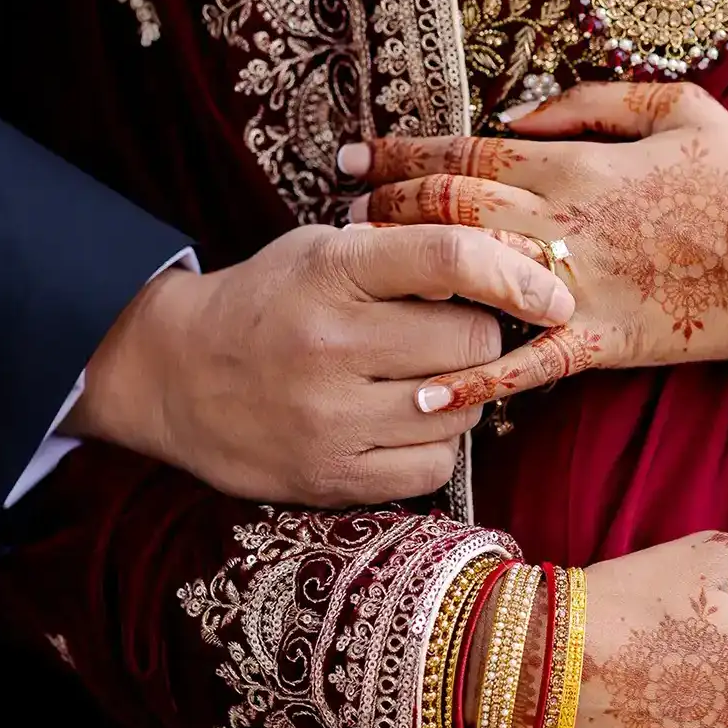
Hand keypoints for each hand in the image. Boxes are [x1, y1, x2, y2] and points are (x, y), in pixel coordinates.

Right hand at [68, 224, 573, 504]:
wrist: (173, 376)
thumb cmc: (269, 303)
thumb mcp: (321, 250)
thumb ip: (404, 252)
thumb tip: (511, 262)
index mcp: (331, 271)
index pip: (449, 260)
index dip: (518, 275)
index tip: (554, 295)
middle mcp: (330, 344)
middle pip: (473, 343)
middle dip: (481, 339)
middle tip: (453, 338)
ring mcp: (329, 418)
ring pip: (463, 410)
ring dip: (463, 395)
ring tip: (419, 381)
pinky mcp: (331, 477)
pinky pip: (434, 467)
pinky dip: (436, 448)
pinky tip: (405, 426)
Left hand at [344, 81, 727, 412]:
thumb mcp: (678, 106)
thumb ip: (592, 100)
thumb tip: (520, 112)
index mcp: (577, 162)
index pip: (466, 149)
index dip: (402, 151)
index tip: (351, 154)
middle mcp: (564, 220)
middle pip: (451, 208)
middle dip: (386, 206)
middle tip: (336, 211)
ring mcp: (580, 283)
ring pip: (473, 276)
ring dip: (410, 279)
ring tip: (358, 284)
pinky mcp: (604, 340)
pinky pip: (530, 364)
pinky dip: (479, 381)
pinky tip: (428, 397)